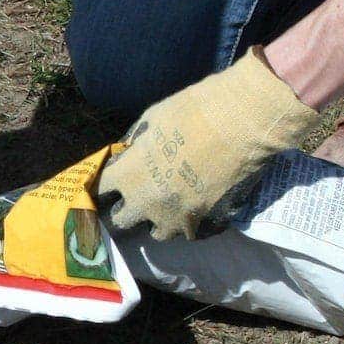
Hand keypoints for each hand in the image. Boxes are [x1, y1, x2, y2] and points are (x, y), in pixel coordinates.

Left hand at [96, 47, 319, 240]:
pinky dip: (190, 222)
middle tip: (135, 197)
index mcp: (129, 175)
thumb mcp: (150, 119)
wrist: (243, 122)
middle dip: (125, 209)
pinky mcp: (207, 225)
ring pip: (157, 233)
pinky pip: (190, 232)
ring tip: (168, 203)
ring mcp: (178, 218)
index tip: (109, 183)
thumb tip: (127, 154)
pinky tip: (196, 206)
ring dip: (158, 220)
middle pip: (121, 220)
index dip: (103, 185)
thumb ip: (134, 144)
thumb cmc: (193, 111)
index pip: (101, 190)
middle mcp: (148, 203)